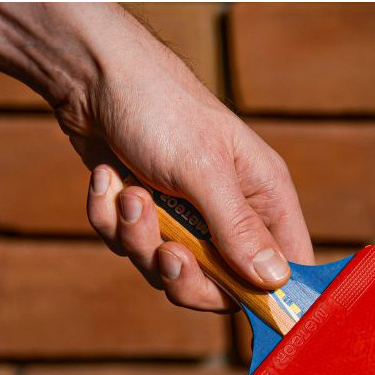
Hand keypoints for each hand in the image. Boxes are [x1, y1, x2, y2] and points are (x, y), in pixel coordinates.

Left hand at [0, 3, 311, 310]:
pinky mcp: (145, 215)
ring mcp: (186, 217)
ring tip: (128, 194)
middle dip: (183, 273)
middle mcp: (230, 213)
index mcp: (264, 197)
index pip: (285, 267)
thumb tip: (274, 282)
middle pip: (220, 287)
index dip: (265, 295)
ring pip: (167, 270)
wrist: (89, 74)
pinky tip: (107, 179)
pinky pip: (129, 247)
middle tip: (165, 252)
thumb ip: (238, 230)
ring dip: (138, 238)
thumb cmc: (160, 106)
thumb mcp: (204, 170)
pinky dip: (109, 219)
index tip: (234, 300)